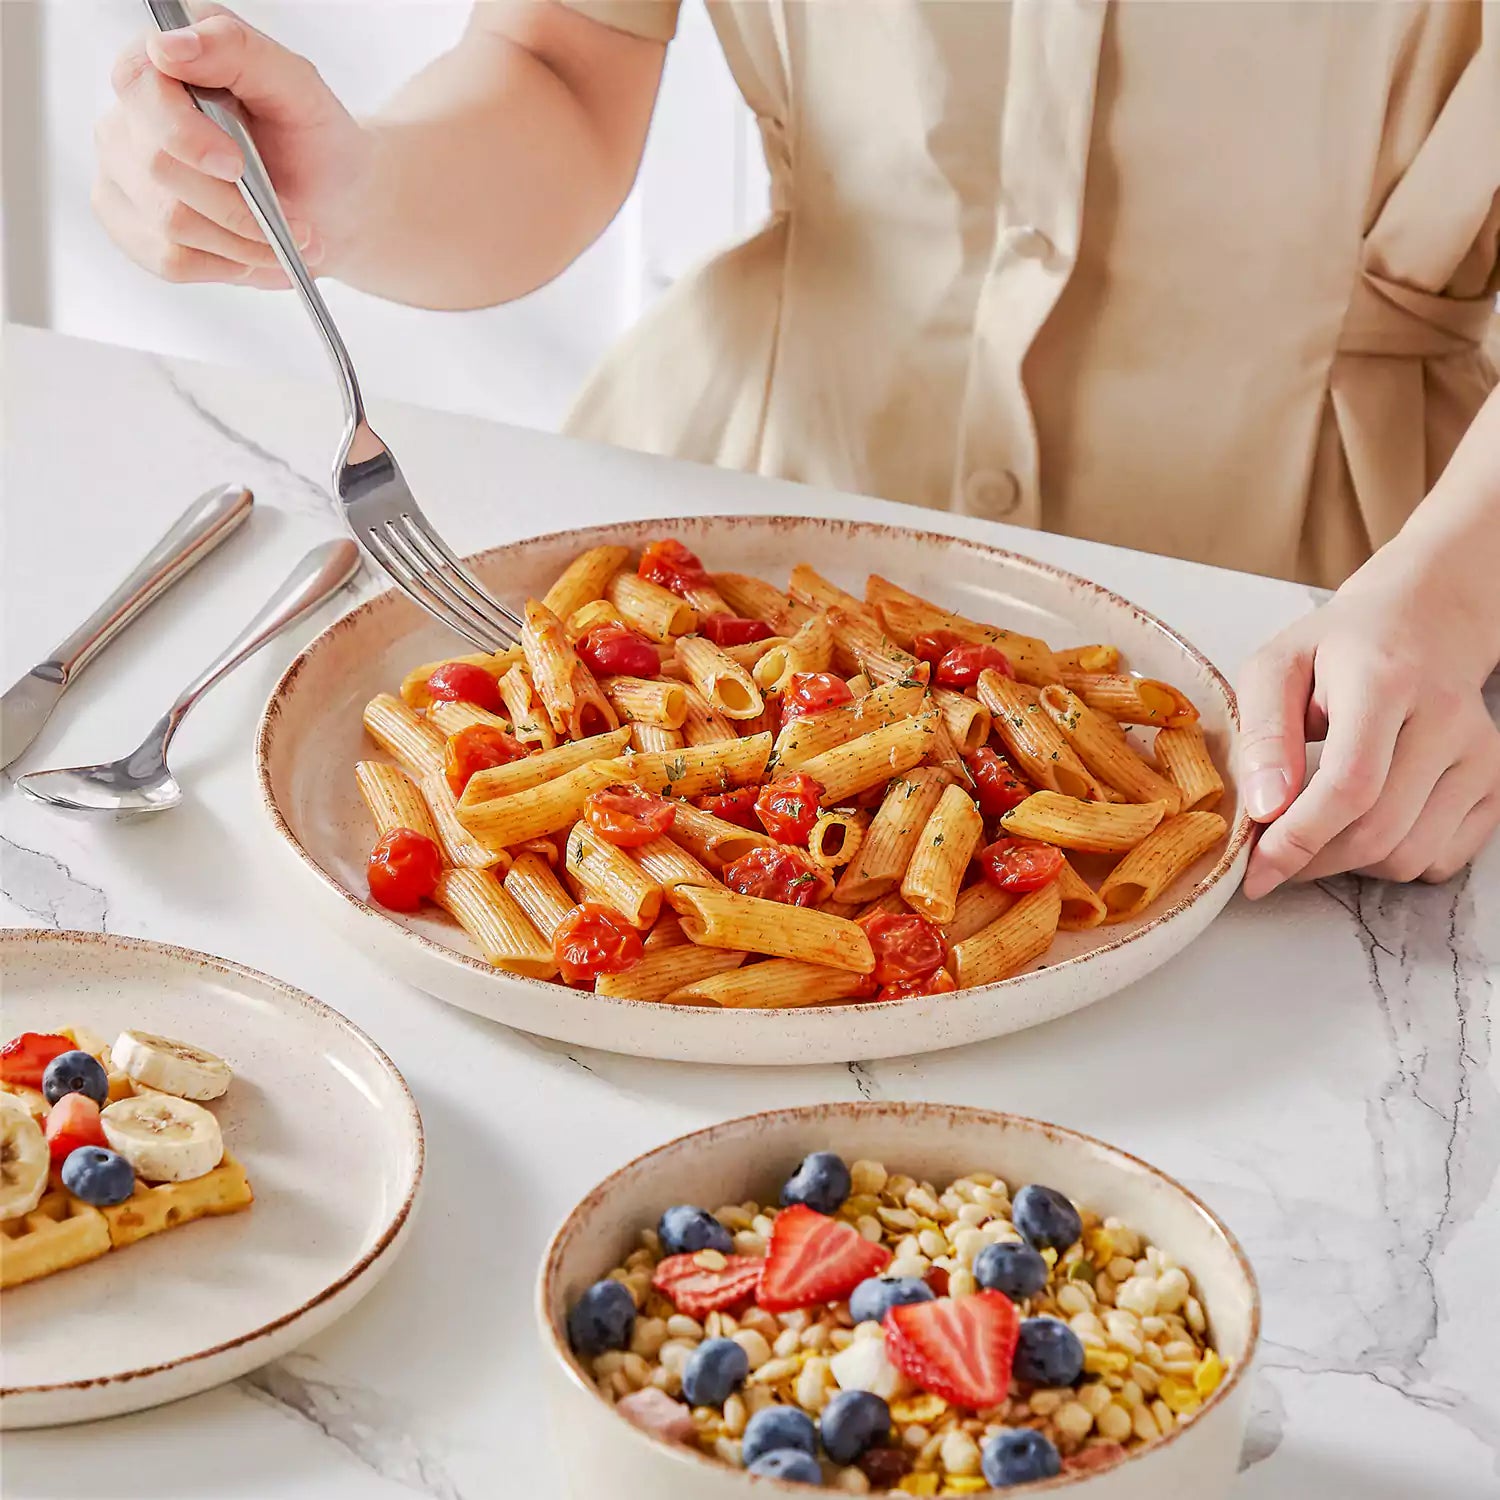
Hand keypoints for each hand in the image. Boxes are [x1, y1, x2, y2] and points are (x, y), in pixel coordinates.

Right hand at [93, 6, 374, 286]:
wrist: (332, 205)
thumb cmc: (314, 142)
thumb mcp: (298, 89)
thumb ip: (238, 51)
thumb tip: (168, 46)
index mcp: (164, 62)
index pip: (138, 85)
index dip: (184, 133)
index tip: (235, 165)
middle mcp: (132, 114)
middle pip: (158, 167)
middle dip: (239, 207)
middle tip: (297, 223)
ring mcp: (123, 172)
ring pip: (169, 223)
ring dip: (244, 243)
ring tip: (288, 241)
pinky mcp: (131, 225)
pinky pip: (169, 260)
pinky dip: (228, 266)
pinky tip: (257, 255)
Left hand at [1236, 566, 1499, 896]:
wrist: (1425, 622)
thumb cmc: (1339, 648)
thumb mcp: (1277, 667)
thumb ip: (1263, 733)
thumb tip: (1264, 807)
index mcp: (1384, 682)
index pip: (1350, 785)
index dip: (1299, 840)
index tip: (1255, 872)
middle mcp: (1446, 720)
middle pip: (1378, 832)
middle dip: (1312, 861)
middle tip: (1270, 857)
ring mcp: (1480, 756)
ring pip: (1409, 856)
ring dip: (1348, 864)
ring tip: (1314, 830)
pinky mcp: (1494, 784)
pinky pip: (1440, 859)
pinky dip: (1391, 860)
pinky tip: (1363, 825)